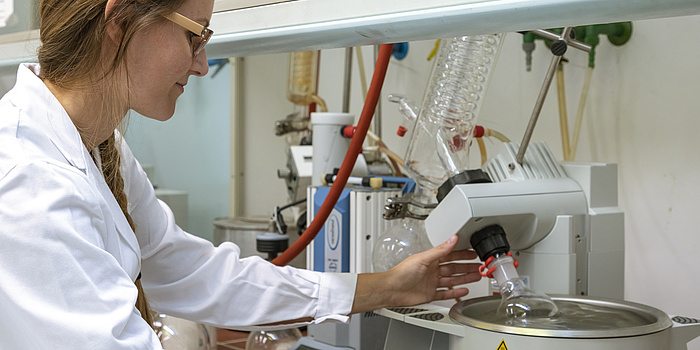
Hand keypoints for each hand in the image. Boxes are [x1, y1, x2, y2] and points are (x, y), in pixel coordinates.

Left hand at [352, 235, 481, 312]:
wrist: (392, 289)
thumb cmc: (401, 273)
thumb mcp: (423, 258)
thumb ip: (440, 250)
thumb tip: (452, 239)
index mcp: (430, 260)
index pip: (450, 255)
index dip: (462, 254)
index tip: (473, 253)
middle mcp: (432, 271)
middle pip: (454, 268)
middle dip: (467, 267)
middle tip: (479, 266)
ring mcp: (431, 283)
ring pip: (452, 280)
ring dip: (465, 278)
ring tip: (477, 277)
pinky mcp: (430, 294)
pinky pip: (446, 293)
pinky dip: (455, 292)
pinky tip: (464, 291)